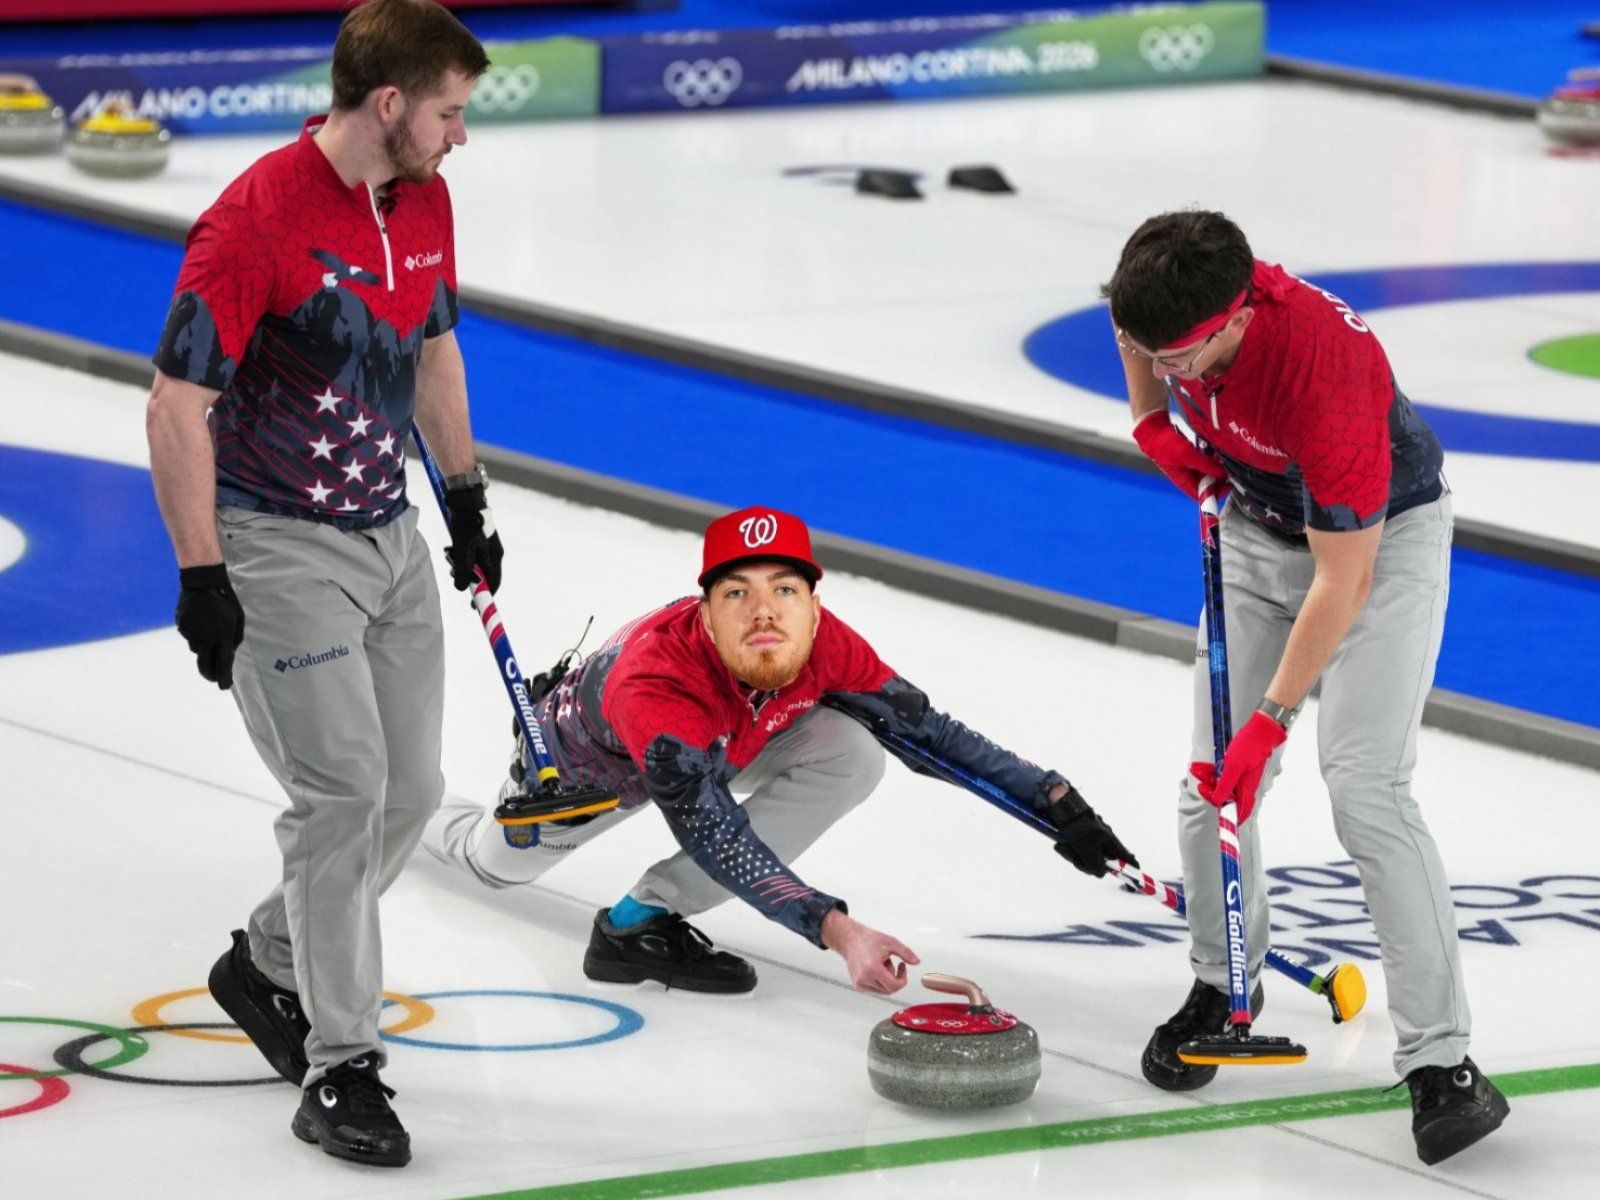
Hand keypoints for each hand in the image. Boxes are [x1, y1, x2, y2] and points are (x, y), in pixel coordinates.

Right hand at [175, 564, 244, 688]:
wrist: (202, 582)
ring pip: (196, 648)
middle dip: (209, 674)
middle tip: (213, 677)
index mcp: (222, 636)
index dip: (224, 677)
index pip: (223, 662)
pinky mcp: (181, 626)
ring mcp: (191, 633)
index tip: (224, 686)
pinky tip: (200, 620)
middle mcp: (205, 638)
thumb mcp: (237, 619)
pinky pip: (189, 636)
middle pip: (204, 664)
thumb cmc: (225, 601)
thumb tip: (228, 653)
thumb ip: (234, 638)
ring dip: (203, 645)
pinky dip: (195, 632)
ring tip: (209, 628)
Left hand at [443, 481, 503, 592]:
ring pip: (473, 564)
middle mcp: (494, 553)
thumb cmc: (466, 525)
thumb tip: (460, 589)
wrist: (466, 500)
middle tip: (452, 572)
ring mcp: (487, 546)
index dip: (484, 596)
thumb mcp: (462, 551)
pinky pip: (470, 554)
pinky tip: (450, 548)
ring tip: (449, 554)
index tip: (474, 607)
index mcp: (495, 557)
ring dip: (460, 564)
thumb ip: (462, 571)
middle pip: (482, 574)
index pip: (493, 583)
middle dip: (466, 576)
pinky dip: (460, 555)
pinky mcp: (479, 540)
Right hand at [821, 908, 919, 994]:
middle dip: (894, 978)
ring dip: (887, 980)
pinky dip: (879, 981)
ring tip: (881, 964)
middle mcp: (864, 978)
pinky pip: (876, 990)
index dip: (903, 979)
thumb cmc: (869, 940)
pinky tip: (875, 968)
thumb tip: (917, 962)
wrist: (850, 940)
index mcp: (872, 968)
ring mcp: (859, 983)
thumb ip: (906, 953)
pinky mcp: (857, 986)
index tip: (902, 967)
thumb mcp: (891, 942)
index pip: (894, 986)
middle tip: (892, 963)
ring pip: (883, 991)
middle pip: (890, 989)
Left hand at [1046, 783, 1137, 875]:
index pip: (1126, 856)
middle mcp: (1103, 840)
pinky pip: (1075, 851)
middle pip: (1100, 863)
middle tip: (1076, 858)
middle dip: (1085, 863)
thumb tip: (1100, 872)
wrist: (1060, 807)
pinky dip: (1068, 850)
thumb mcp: (1087, 848)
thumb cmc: (1077, 825)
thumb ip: (1095, 864)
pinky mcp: (1079, 837)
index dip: (1131, 868)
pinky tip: (1061, 844)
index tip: (1136, 879)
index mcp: (1109, 840)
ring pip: (1085, 858)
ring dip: (1073, 855)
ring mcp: (1091, 838)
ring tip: (1065, 846)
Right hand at [1132, 410, 1226, 501]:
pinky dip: (1212, 457)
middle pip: (1209, 484)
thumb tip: (1223, 474)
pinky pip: (1205, 461)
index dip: (1217, 493)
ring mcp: (1189, 466)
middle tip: (1229, 468)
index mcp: (1184, 482)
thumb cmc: (1165, 445)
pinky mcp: (1190, 456)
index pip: (1204, 496)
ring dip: (1217, 467)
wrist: (1154, 430)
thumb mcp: (1187, 455)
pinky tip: (1216, 450)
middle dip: (1220, 478)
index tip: (1229, 484)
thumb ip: (1205, 465)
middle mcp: (1187, 476)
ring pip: (1208, 472)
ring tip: (1223, 458)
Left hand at [1192, 710, 1286, 822]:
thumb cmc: (1249, 748)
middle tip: (1199, 779)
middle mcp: (1244, 788)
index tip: (1208, 798)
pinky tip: (1204, 766)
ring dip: (1209, 779)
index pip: (1235, 812)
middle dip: (1209, 789)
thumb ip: (1226, 786)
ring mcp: (1242, 780)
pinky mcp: (1239, 772)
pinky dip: (1214, 772)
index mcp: (1246, 790)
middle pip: (1225, 797)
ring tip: (1197, 769)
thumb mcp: (1234, 767)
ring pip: (1222, 785)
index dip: (1221, 812)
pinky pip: (1224, 776)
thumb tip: (1218, 802)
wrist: (1260, 732)